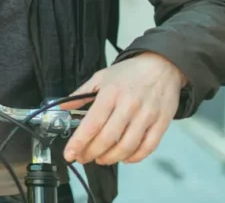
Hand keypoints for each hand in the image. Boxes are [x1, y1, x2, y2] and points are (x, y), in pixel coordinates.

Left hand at [60, 52, 186, 165]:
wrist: (162, 65)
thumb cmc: (130, 72)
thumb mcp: (101, 77)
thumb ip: (81, 93)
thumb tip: (63, 106)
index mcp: (111, 93)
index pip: (92, 123)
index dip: (79, 142)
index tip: (69, 153)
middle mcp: (129, 105)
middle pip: (107, 138)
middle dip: (91, 153)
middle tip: (82, 157)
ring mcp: (147, 115)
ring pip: (127, 146)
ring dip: (110, 158)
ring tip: (100, 159)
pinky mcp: (161, 123)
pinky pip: (147, 147)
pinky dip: (134, 157)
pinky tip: (124, 157)